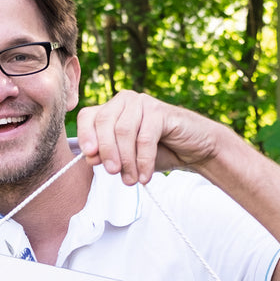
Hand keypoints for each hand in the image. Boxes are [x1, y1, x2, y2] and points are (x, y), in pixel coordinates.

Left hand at [76, 90, 219, 184]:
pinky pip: (144, 138)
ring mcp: (143, 103)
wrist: (193, 150)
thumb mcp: (126, 158)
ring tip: (131, 180)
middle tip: (113, 173)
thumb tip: (90, 157)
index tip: (89, 157)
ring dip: (126, 160)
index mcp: (111, 109)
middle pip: (104, 123)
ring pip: (123, 131)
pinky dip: (143, 161)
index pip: (88, 116)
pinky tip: (145, 176)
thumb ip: (107, 156)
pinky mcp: (160, 111)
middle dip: (106, 151)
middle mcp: (124, 101)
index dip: (85, 135)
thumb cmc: (157, 152)